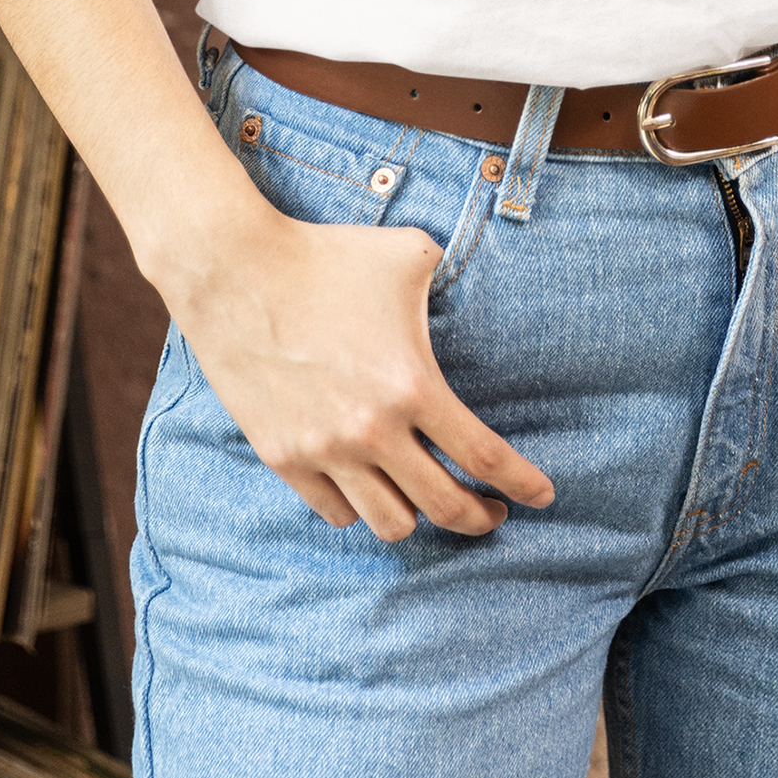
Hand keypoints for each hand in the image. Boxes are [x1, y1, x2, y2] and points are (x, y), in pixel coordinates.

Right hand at [178, 207, 555, 542]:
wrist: (234, 270)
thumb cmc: (326, 256)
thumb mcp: (408, 255)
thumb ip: (448, 278)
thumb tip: (469, 281)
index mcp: (412, 385)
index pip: (484, 456)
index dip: (522, 484)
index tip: (543, 496)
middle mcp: (371, 430)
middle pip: (443, 507)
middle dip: (480, 517)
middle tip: (493, 512)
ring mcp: (324, 450)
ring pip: (389, 523)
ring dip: (419, 518)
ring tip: (428, 500)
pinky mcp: (283, 457)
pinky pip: (335, 512)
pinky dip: (361, 509)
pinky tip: (373, 490)